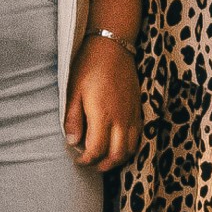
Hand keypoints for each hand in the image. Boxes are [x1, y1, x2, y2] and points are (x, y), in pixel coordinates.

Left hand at [65, 36, 141, 170]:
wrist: (113, 46)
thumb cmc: (89, 66)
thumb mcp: (73, 90)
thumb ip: (73, 119)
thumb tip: (72, 142)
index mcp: (102, 114)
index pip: (97, 149)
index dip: (87, 160)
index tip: (78, 160)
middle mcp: (121, 118)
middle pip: (117, 154)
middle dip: (104, 165)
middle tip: (91, 165)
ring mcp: (132, 114)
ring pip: (131, 148)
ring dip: (118, 158)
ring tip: (105, 159)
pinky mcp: (139, 108)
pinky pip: (139, 135)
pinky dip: (130, 146)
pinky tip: (118, 144)